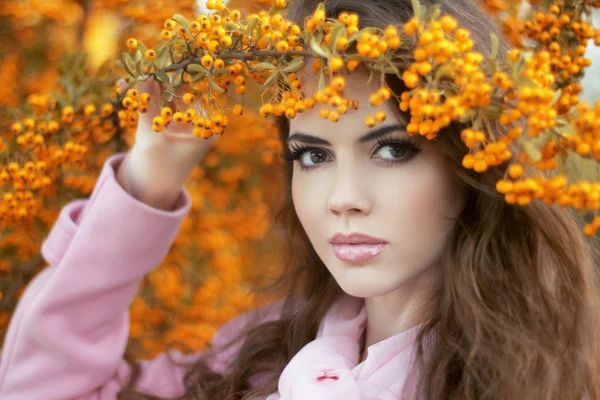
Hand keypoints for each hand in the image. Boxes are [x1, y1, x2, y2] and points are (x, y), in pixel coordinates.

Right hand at [116, 78, 217, 209]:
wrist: (149, 193)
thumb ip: (148, 108)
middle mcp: (199, 122)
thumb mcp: (151, 139)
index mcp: (206, 127)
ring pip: (165, 95)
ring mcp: (185, 121)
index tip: (154, 64)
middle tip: (137, 65)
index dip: (171, 78)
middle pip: (178, 92)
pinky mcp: (170, 122)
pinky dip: (143, 96)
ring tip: (127, 78)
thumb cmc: (156, 172)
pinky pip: (157, 102)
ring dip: (147, 86)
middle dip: (156, 80)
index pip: (190, 95)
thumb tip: (144, 76)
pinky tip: (126, 86)